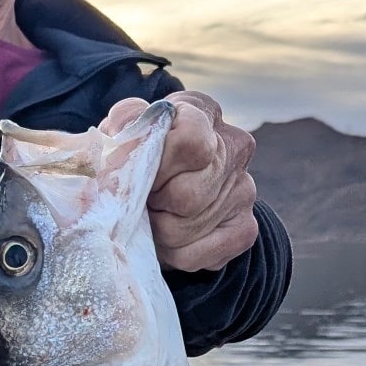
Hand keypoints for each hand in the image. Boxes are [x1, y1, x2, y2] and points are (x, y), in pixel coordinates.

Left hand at [101, 91, 257, 272]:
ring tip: (150, 218)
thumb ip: (122, 128)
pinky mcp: (245, 228)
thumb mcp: (120, 133)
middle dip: (152, 205)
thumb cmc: (137, 156)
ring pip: (186, 229)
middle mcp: (234, 146)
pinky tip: (166, 238)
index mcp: (202, 111)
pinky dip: (171, 253)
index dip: (158, 167)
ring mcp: (244, 189)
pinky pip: (197, 254)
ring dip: (156, 231)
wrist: (160, 190)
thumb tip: (125, 137)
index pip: (192, 142)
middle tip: (141, 201)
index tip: (139, 174)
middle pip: (187, 195)